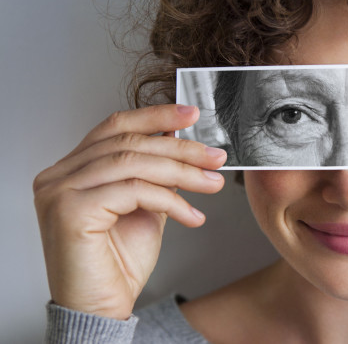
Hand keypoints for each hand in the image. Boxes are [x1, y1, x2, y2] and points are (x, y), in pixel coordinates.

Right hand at [33, 105, 225, 318]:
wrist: (102, 307)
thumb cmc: (118, 261)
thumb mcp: (145, 206)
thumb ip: (155, 174)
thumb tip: (181, 141)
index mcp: (72, 169)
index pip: (115, 127)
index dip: (156, 116)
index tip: (192, 114)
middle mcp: (58, 176)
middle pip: (129, 144)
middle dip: (180, 148)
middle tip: (215, 156)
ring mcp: (59, 192)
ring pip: (133, 164)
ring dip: (183, 173)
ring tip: (213, 184)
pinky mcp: (70, 211)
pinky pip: (133, 191)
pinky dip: (170, 200)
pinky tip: (193, 216)